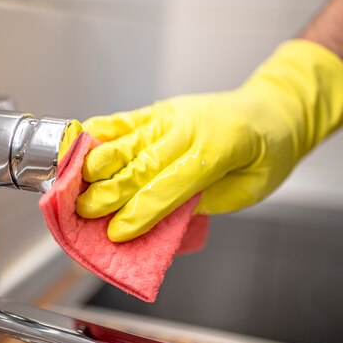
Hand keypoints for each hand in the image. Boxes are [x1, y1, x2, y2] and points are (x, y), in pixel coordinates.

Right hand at [76, 40, 342, 241]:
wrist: (272, 109)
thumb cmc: (266, 153)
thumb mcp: (248, 189)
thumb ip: (203, 201)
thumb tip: (159, 217)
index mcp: (216, 149)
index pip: (169, 185)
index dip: (140, 212)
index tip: (116, 233)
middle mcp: (188, 127)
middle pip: (139, 164)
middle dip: (108, 192)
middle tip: (82, 213)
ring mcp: (170, 115)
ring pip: (125, 140)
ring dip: (93, 164)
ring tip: (70, 185)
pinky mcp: (158, 110)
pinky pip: (123, 121)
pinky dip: (97, 134)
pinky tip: (78, 148)